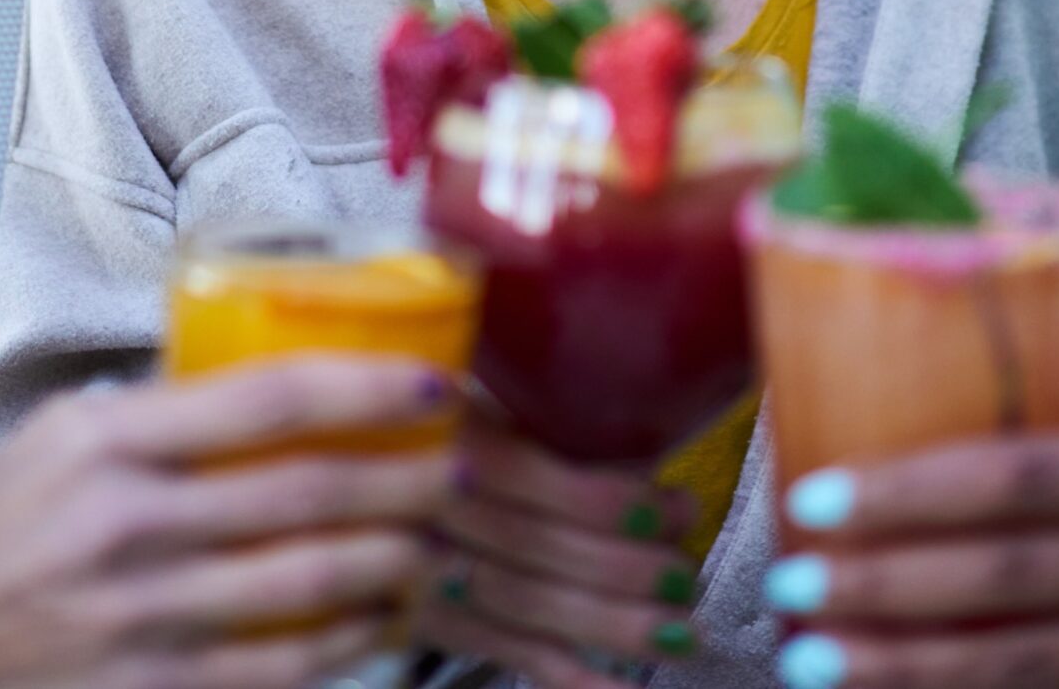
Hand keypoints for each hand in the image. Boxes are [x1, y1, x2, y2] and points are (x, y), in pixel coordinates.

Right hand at [0, 357, 456, 688]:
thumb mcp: (54, 445)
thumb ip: (158, 416)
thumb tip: (280, 386)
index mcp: (105, 441)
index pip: (268, 397)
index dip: (369, 388)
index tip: (436, 383)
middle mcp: (126, 523)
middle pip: (308, 492)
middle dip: (406, 479)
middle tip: (459, 468)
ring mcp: (140, 617)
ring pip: (310, 584)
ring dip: (393, 563)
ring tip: (434, 544)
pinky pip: (281, 668)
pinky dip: (346, 645)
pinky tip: (381, 624)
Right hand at [417, 419, 704, 688]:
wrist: (375, 482)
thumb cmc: (450, 430)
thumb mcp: (486, 397)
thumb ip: (549, 424)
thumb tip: (650, 467)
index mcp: (446, 436)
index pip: (532, 476)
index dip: (611, 502)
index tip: (678, 507)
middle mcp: (428, 507)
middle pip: (536, 549)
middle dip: (626, 569)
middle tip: (683, 575)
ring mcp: (425, 572)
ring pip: (529, 605)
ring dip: (614, 626)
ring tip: (683, 634)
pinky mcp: (431, 621)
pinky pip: (510, 652)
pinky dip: (573, 679)